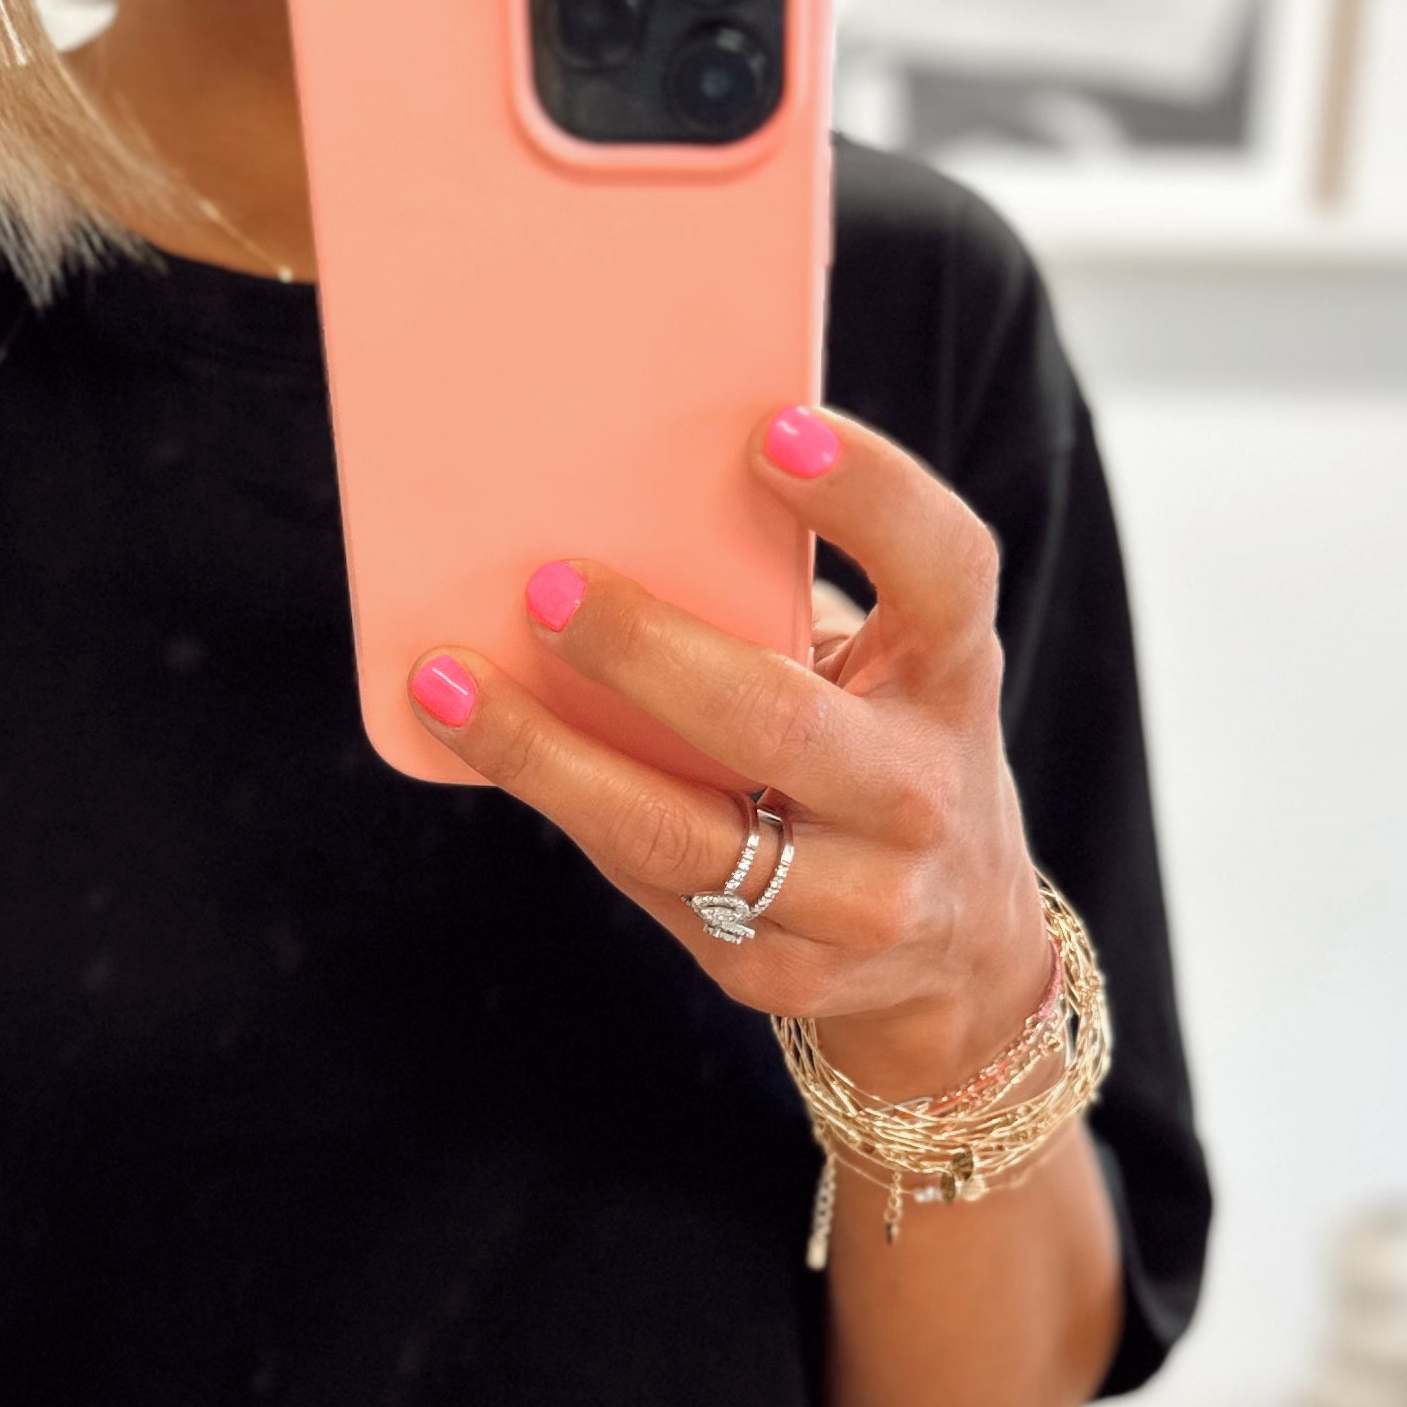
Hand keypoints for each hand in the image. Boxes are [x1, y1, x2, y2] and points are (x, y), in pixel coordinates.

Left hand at [406, 403, 1052, 1096]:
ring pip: (679, 832)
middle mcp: (920, 791)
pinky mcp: (785, 975)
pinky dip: (565, 812)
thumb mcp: (878, 677)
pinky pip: (650, 886)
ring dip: (549, 755)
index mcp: (951, 677)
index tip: (772, 431)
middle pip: (776, 719)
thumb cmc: (878, 754)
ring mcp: (861, 900)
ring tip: (449, 685)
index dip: (869, 496)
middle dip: (646, 652)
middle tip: (546, 586)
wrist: (958, 955)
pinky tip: (492, 758)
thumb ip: (781, 614)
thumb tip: (602, 511)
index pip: (942, 569)